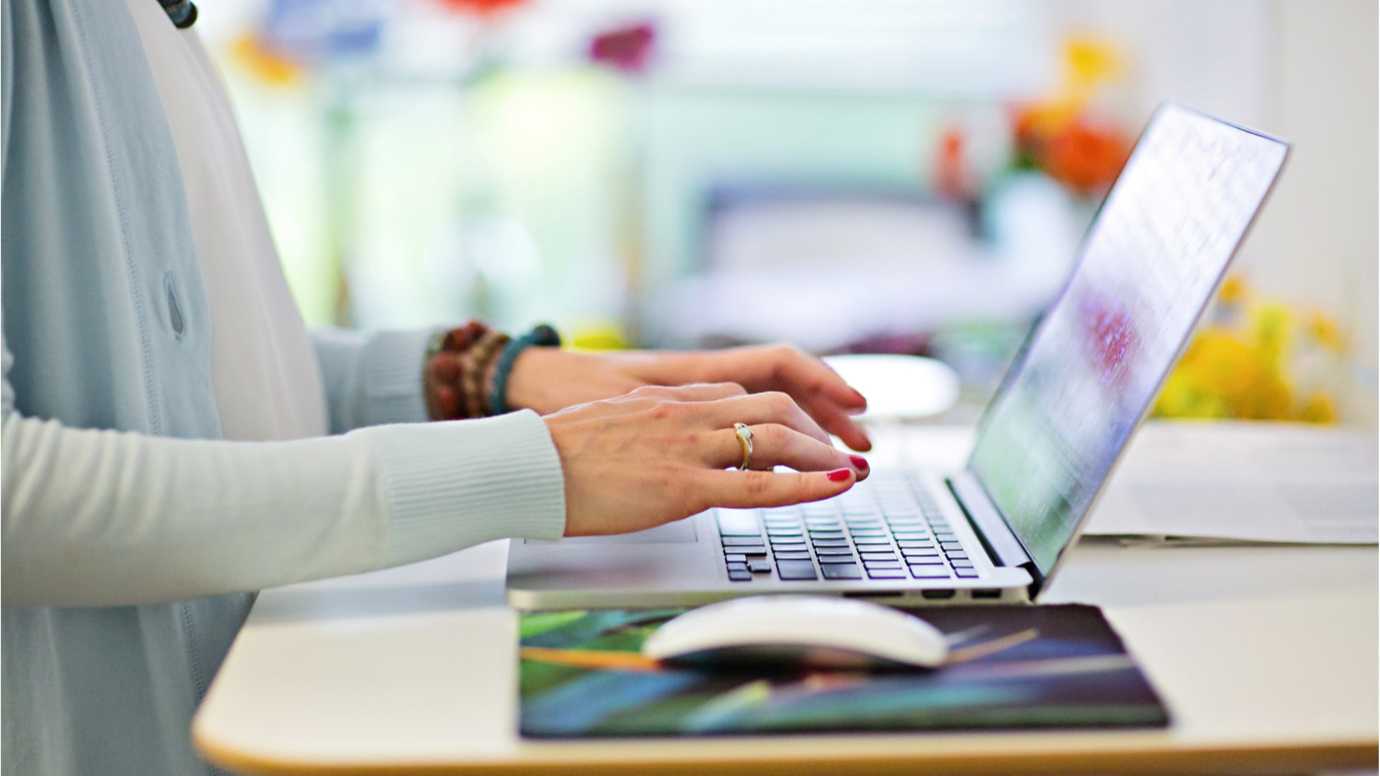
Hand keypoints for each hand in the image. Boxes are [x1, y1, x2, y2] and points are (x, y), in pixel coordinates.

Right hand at [507, 344, 871, 450]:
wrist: (521, 467)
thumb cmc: (549, 457)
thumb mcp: (605, 429)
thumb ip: (643, 434)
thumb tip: (656, 454)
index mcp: (664, 400)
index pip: (738, 393)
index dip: (779, 411)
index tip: (800, 429)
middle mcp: (684, 414)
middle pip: (769, 404)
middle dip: (814, 426)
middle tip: (841, 448)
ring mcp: (687, 447)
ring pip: (774, 436)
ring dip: (822, 452)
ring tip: (852, 469)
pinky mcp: (683, 485)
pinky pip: (760, 484)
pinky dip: (807, 483)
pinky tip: (836, 485)